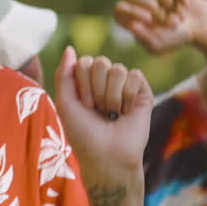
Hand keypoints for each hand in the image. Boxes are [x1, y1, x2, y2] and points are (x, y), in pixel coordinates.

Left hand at [53, 46, 152, 177]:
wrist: (107, 157)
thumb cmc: (84, 134)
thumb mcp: (65, 104)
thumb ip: (63, 75)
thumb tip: (70, 48)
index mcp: (87, 81)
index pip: (84, 61)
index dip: (83, 84)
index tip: (85, 106)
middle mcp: (106, 81)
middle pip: (100, 62)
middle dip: (97, 90)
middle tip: (99, 110)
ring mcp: (125, 85)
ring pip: (118, 69)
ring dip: (112, 97)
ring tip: (113, 113)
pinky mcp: (142, 91)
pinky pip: (135, 76)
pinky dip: (129, 96)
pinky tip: (128, 111)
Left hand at [113, 0, 206, 53]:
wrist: (197, 24)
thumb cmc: (174, 37)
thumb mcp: (160, 46)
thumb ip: (145, 39)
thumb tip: (132, 25)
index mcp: (128, 18)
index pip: (119, 9)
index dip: (131, 11)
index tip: (149, 19)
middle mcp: (133, 0)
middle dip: (147, 4)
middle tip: (165, 17)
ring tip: (176, 12)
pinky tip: (184, 2)